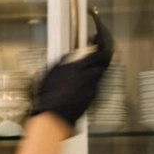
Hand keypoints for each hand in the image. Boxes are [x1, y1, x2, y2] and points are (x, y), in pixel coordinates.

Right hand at [29, 10, 114, 128]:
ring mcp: (93, 88)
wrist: (53, 118)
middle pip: (105, 61)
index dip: (102, 42)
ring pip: (100, 72)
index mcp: (81, 68)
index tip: (98, 36)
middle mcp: (91, 77)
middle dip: (103, 52)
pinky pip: (95, 83)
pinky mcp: (91, 97)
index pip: (100, 51)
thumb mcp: (51, 73)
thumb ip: (65, 61)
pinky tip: (81, 79)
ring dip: (97, 65)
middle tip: (99, 47)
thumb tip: (72, 54)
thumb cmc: (49, 95)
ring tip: (89, 62)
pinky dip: (91, 77)